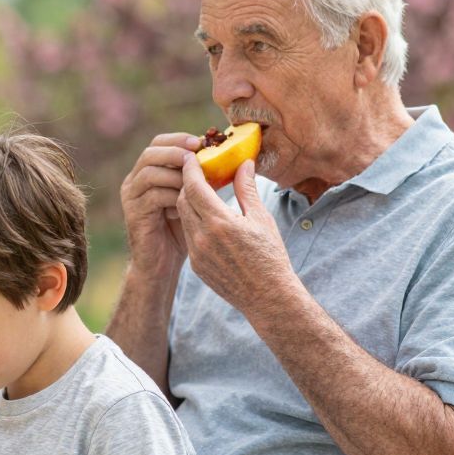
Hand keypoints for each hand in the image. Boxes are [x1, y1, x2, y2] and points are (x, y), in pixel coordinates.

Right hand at [121, 132, 200, 278]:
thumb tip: (234, 160)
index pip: (158, 143)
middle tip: (198, 156)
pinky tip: (186, 206)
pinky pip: (153, 196)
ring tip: (196, 185)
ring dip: (176, 175)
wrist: (161, 265)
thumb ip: (203, 180)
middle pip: (150, 153)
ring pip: (150, 172)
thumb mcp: (194, 200)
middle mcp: (134, 181)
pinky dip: (173, 196)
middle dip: (176, 152)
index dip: (178, 139)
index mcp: (148, 173)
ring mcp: (131, 197)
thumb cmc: (181, 231)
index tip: (202, 141)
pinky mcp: (133, 213)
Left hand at [176, 157, 294, 309]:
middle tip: (197, 173)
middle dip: (188, 184)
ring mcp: (197, 253)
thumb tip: (243, 163)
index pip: (194, 187)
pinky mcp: (195, 265)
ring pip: (184, 218)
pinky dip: (193, 223)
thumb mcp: (261, 219)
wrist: (268, 297)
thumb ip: (247, 189)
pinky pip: (188, 236)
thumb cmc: (270, 256)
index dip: (190, 169)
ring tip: (202, 194)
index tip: (191, 157)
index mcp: (220, 223)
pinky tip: (205, 218)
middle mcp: (203, 237)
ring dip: (189, 203)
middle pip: (183, 200)